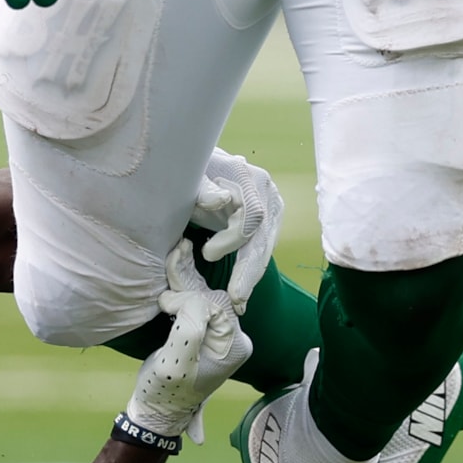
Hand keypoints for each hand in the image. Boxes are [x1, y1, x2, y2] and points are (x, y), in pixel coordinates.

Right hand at [121, 242, 250, 444]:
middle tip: (174, 254)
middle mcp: (232, 338)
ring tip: (177, 251)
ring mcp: (218, 335)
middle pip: (212, 297)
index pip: (217, 305)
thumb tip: (191, 298)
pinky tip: (176, 267)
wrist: (155, 410)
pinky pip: (195, 304)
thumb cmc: (165, 391)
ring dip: (185, 281)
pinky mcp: (201, 332)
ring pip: (202, 297)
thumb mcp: (175, 363)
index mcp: (234, 346)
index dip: (191, 300)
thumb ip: (189, 328)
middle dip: (189, 283)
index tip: (166, 306)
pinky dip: (183, 288)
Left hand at [189, 148, 283, 310]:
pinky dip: (250, 268)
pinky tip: (241, 288)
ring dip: (250, 274)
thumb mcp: (193, 174)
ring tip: (239, 300)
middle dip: (249, 269)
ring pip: (264, 245)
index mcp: (249, 178)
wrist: (200, 162)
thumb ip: (204, 188)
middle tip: (236, 297)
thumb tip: (222, 200)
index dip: (231, 239)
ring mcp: (270, 205)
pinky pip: (260, 247)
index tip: (207, 254)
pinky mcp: (267, 218)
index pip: (252, 215)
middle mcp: (266, 191)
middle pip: (263, 235)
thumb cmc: (192, 169)